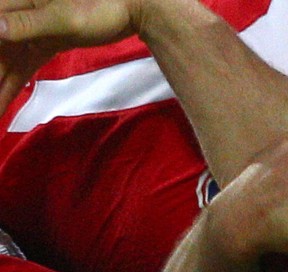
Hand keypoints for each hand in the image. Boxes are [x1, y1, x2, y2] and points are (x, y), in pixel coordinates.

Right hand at [0, 0, 139, 111]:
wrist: (132, 6)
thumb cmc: (99, 5)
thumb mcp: (62, 18)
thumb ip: (27, 24)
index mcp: (15, 2)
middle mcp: (17, 15)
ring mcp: (31, 30)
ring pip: (7, 61)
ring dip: (0, 85)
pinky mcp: (45, 42)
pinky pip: (24, 65)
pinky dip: (14, 83)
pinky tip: (3, 103)